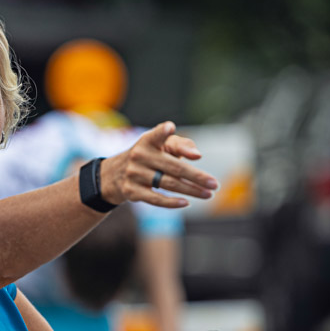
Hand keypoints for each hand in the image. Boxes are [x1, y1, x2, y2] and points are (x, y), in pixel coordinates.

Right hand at [98, 122, 218, 207]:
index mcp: (147, 141)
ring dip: (191, 190)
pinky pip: (155, 199)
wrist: (115, 174)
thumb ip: (182, 145)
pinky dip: (172, 202)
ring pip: (168, 184)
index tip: (170, 128)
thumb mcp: (161, 145)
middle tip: (215, 184)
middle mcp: (139, 156)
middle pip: (174, 167)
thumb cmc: (149, 156)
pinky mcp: (131, 191)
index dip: (163, 132)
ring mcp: (134, 174)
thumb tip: (197, 156)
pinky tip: (186, 203)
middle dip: (197, 177)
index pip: (156, 135)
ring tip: (208, 194)